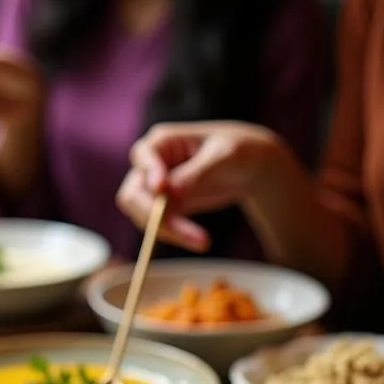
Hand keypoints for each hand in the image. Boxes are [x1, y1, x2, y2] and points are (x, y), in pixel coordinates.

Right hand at [117, 121, 279, 251]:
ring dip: (168, 232)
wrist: (250, 167)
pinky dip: (177, 237)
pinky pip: (160, 227)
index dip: (148, 173)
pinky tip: (200, 242)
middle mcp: (152, 164)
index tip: (161, 188)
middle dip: (152, 214)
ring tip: (202, 241)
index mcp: (163, 141)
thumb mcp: (224, 156)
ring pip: (144, 216)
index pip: (143, 156)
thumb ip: (198, 171)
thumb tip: (171, 192)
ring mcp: (156, 189)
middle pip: (133, 193)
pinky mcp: (166, 208)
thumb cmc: (239, 149)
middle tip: (177, 230)